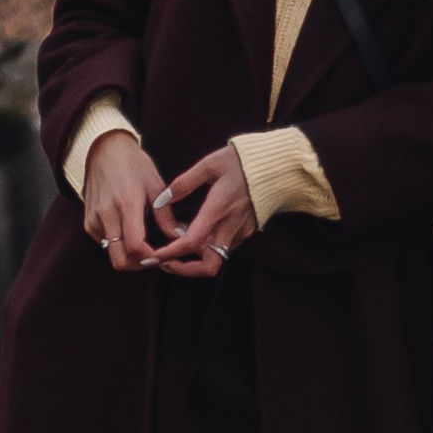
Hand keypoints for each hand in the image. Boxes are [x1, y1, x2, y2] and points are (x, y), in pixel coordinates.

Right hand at [80, 128, 169, 270]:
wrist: (103, 149)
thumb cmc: (132, 164)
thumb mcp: (155, 185)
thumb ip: (166, 216)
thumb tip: (179, 237)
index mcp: (126, 204)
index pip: (135, 247)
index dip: (151, 258)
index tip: (164, 256)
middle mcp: (106, 215)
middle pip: (119, 260)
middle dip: (139, 265)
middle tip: (155, 258)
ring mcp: (94, 220)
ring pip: (112, 253)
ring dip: (129, 255)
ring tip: (146, 244)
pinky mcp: (88, 222)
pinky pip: (105, 244)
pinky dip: (118, 246)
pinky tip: (130, 234)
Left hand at [145, 144, 259, 274]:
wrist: (278, 166)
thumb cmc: (242, 162)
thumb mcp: (210, 165)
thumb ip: (184, 183)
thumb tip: (162, 199)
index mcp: (217, 210)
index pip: (192, 243)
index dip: (170, 254)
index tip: (154, 256)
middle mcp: (230, 227)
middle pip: (207, 266)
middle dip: (184, 269)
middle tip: (163, 261)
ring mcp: (240, 232)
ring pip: (216, 259)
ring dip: (194, 260)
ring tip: (174, 248)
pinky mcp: (246, 231)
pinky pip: (224, 248)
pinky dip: (207, 249)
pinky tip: (194, 235)